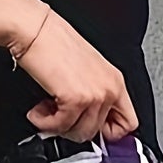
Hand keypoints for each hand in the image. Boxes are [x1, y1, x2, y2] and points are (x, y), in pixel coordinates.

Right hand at [7, 1, 139, 143]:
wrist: (34, 29)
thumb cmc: (53, 43)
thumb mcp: (85, 70)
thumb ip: (93, 95)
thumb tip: (87, 121)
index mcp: (115, 80)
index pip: (127, 124)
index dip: (106, 132)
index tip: (86, 126)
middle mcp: (110, 88)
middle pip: (98, 132)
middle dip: (72, 128)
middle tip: (57, 113)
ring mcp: (95, 94)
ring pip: (81, 134)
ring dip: (57, 126)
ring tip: (46, 108)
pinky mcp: (76, 99)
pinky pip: (61, 126)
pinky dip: (44, 123)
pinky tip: (38, 109)